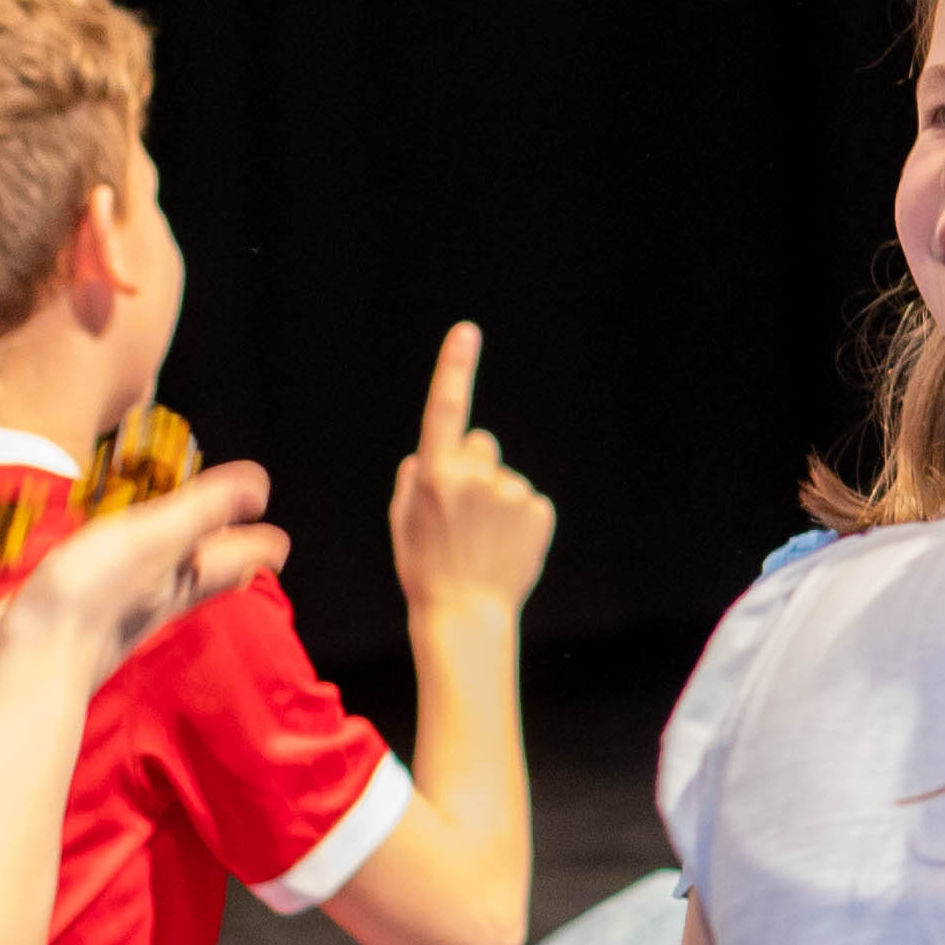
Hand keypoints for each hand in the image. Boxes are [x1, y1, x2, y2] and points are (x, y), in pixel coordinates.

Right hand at [0, 461, 282, 680]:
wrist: (22, 661)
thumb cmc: (92, 598)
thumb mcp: (154, 540)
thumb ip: (203, 512)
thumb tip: (260, 486)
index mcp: (193, 580)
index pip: (248, 560)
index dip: (260, 539)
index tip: (258, 509)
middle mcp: (164, 596)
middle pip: (204, 567)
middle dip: (215, 539)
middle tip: (219, 510)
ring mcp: (120, 606)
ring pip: (157, 573)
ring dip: (164, 547)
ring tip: (163, 520)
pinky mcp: (77, 610)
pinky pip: (108, 579)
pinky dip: (113, 559)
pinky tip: (96, 549)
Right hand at [388, 324, 554, 626]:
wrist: (464, 613)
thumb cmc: (425, 565)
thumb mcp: (404, 519)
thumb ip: (416, 478)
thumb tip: (428, 454)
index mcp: (435, 475)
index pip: (446, 409)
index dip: (455, 368)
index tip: (467, 331)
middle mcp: (475, 477)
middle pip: (481, 445)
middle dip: (473, 467)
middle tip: (462, 515)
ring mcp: (511, 493)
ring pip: (504, 478)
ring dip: (496, 500)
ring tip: (483, 540)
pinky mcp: (540, 510)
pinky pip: (528, 500)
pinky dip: (519, 519)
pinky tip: (505, 546)